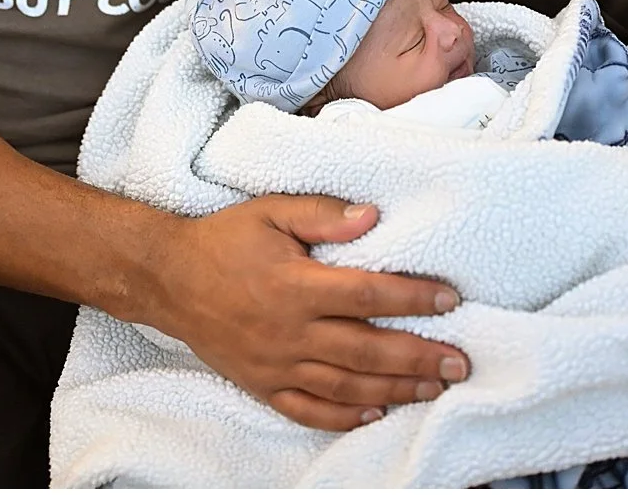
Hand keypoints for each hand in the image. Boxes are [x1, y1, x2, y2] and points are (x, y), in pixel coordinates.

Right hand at [147, 193, 469, 430]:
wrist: (166, 278)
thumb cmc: (225, 239)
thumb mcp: (272, 210)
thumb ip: (324, 212)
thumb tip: (373, 215)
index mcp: (294, 286)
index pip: (367, 295)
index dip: (412, 298)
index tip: (450, 300)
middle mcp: (288, 331)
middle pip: (365, 351)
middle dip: (418, 358)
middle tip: (460, 363)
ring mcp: (274, 364)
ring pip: (344, 386)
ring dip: (393, 390)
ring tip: (433, 389)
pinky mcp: (260, 384)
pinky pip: (305, 409)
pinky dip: (342, 416)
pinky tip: (374, 413)